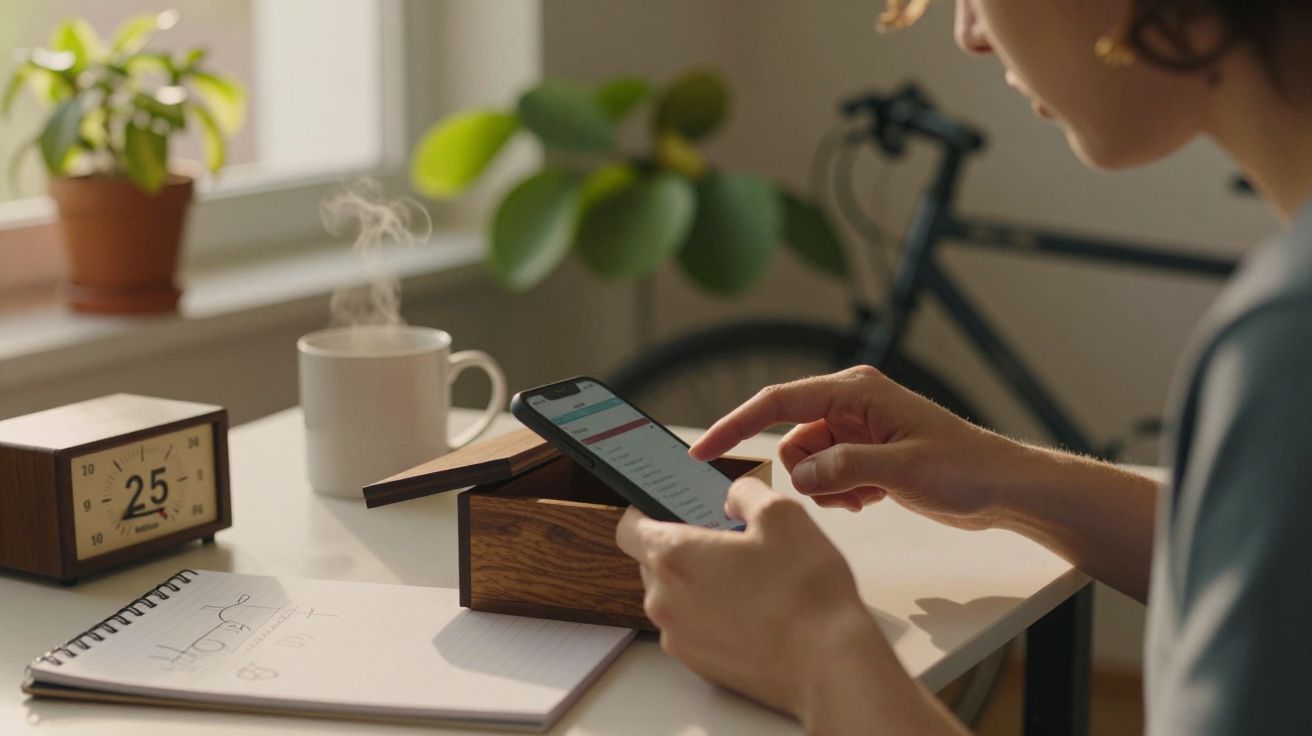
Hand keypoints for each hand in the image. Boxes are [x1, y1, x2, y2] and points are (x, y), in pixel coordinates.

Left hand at [614, 477, 893, 725]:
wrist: (828, 665)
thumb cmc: (805, 593)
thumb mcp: (782, 514)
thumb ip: (745, 493)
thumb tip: (733, 498)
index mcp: (674, 556)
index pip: (630, 528)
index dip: (647, 512)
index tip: (670, 509)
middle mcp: (665, 600)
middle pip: (653, 563)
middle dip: (684, 548)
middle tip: (727, 542)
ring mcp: (679, 637)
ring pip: (674, 597)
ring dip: (699, 583)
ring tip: (749, 579)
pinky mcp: (699, 665)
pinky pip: (693, 628)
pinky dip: (712, 615)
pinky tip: (754, 612)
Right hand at [689, 365, 1021, 530]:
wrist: (1003, 488)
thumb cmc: (966, 467)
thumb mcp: (903, 468)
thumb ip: (844, 469)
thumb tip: (799, 477)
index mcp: (855, 392)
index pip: (778, 403)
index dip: (735, 425)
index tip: (702, 452)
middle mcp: (850, 406)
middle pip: (792, 441)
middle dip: (806, 475)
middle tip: (845, 493)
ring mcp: (857, 432)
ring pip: (808, 465)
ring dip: (826, 489)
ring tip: (866, 496)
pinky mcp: (865, 457)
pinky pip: (828, 478)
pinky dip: (841, 495)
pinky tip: (874, 498)